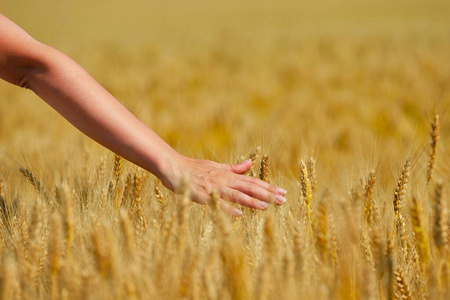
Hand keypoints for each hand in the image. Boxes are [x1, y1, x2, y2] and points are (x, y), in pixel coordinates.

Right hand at [159, 154, 286, 215]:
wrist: (173, 167)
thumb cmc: (194, 168)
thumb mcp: (217, 166)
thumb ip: (233, 167)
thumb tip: (249, 164)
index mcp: (228, 174)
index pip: (252, 181)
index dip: (268, 187)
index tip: (282, 192)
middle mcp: (224, 180)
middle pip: (249, 187)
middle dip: (267, 194)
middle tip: (283, 199)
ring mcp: (214, 188)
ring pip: (237, 195)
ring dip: (252, 201)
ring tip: (267, 206)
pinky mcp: (203, 195)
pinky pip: (217, 203)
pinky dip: (228, 208)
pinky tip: (239, 214)